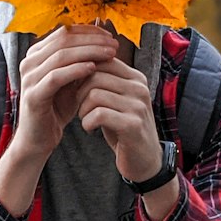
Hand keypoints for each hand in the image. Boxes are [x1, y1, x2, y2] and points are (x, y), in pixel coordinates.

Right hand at [12, 25, 117, 161]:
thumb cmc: (57, 108)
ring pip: (61, 55)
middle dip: (92, 40)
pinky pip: (56, 77)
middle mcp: (29, 61)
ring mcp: (29, 78)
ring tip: (109, 54)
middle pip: (63, 40)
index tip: (110, 36)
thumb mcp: (71, 80)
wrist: (39, 139)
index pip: (64, 31)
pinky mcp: (33, 95)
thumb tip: (105, 42)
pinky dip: (75, 70)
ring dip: (88, 52)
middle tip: (114, 45)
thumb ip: (82, 62)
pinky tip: (93, 69)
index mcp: (37, 54)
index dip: (89, 31)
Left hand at [76, 55, 163, 182]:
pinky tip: (90, 129)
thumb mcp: (115, 100)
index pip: (102, 59)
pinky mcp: (132, 124)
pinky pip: (98, 114)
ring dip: (82, 109)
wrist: (145, 160)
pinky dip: (87, 122)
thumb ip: (103, 81)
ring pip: (94, 94)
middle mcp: (139, 87)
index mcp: (135, 77)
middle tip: (80, 107)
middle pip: (94, 75)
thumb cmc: (124, 128)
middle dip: (79, 92)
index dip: (82, 73)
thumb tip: (75, 62)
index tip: (76, 89)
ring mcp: (137, 105)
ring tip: (86, 118)